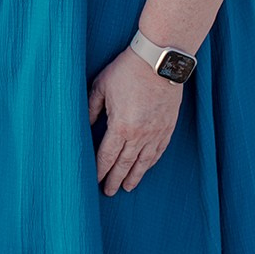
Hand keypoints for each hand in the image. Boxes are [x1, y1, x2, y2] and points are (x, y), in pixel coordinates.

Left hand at [87, 49, 183, 194]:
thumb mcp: (101, 86)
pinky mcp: (168, 127)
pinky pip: (159, 151)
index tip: (96, 180)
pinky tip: (146, 167)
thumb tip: (86, 124)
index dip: (101, 170)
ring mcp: (156, 132)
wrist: (159, 62)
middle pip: (125, 164)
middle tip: (109, 192)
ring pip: (144, 161)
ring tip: (128, 187)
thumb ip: (91, 108)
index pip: (108, 156)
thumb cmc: (127, 71)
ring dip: (135, 176)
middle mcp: (140, 135)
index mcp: (121, 126)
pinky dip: (151, 162)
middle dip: (116, 179)